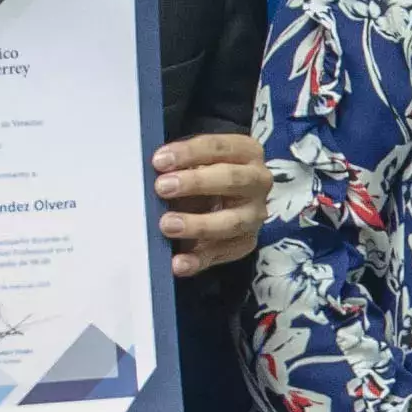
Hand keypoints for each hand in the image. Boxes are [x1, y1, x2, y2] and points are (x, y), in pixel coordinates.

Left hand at [155, 135, 271, 279]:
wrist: (223, 198)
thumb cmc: (205, 173)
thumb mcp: (197, 161)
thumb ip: (181, 164)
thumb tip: (153, 173)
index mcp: (247, 152)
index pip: (219, 148)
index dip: (188, 153)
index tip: (159, 161)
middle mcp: (258, 182)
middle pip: (231, 180)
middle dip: (195, 183)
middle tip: (162, 188)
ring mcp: (254, 215)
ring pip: (232, 221)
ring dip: (198, 224)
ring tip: (167, 225)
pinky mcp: (246, 243)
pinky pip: (223, 253)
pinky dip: (198, 260)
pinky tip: (178, 263)